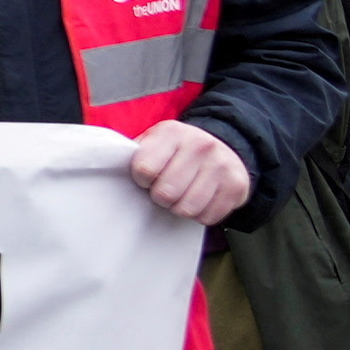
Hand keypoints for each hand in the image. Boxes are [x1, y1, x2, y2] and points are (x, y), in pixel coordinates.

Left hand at [127, 120, 253, 224]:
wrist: (224, 147)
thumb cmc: (176, 151)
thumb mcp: (154, 142)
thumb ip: (134, 154)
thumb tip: (112, 170)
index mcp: (172, 132)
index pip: (144, 169)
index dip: (141, 180)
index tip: (146, 178)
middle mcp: (200, 145)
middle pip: (165, 193)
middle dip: (160, 197)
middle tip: (164, 190)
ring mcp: (222, 165)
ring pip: (186, 208)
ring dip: (179, 208)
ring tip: (181, 195)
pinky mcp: (237, 186)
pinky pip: (208, 217)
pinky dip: (200, 214)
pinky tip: (200, 199)